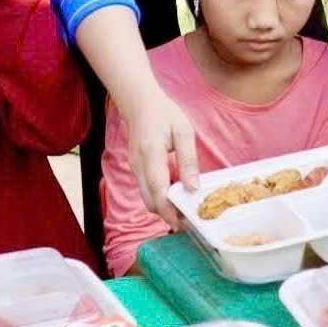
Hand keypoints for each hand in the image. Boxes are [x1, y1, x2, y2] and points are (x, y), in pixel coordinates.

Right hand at [124, 87, 198, 229]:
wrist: (139, 102)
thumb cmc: (164, 114)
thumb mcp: (184, 132)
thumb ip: (188, 161)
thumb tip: (193, 188)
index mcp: (151, 155)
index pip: (158, 191)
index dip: (169, 211)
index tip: (182, 224)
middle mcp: (138, 166)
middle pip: (150, 201)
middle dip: (167, 214)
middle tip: (188, 219)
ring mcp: (134, 168)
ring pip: (146, 197)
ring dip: (163, 207)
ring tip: (184, 209)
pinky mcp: (135, 168)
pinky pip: (145, 189)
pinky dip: (158, 197)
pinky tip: (175, 193)